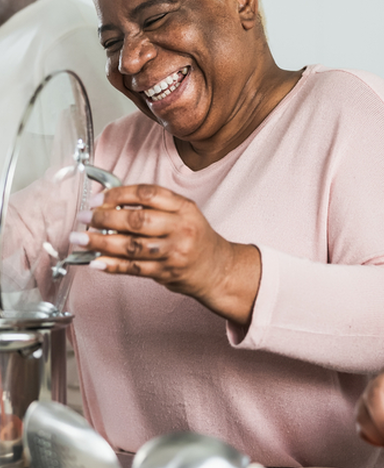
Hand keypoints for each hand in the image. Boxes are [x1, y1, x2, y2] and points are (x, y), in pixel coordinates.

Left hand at [71, 184, 260, 325]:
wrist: (218, 269)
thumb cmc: (195, 238)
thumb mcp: (183, 212)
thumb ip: (154, 206)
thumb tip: (110, 203)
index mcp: (184, 207)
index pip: (148, 194)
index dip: (119, 194)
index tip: (98, 198)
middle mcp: (180, 228)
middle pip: (137, 220)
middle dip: (105, 218)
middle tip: (84, 217)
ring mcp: (174, 252)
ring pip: (132, 246)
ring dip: (101, 242)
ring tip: (81, 239)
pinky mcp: (166, 273)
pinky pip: (133, 268)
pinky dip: (111, 264)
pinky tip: (95, 260)